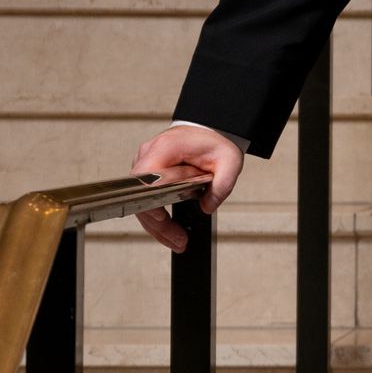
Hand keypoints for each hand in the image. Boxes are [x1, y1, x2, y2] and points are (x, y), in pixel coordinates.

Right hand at [130, 124, 244, 250]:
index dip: (149, 200)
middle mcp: (149, 154)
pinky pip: (146, 198)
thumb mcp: (230, 161)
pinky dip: (157, 215)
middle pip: (140, 195)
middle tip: (179, 240)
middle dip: (159, 222)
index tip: (162, 219)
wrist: (210, 130)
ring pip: (141, 200)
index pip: (146, 178)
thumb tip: (207, 207)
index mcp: (166, 148)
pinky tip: (170, 231)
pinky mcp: (147, 172)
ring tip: (177, 241)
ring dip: (158, 224)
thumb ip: (223, 184)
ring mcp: (145, 163)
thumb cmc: (216, 142)